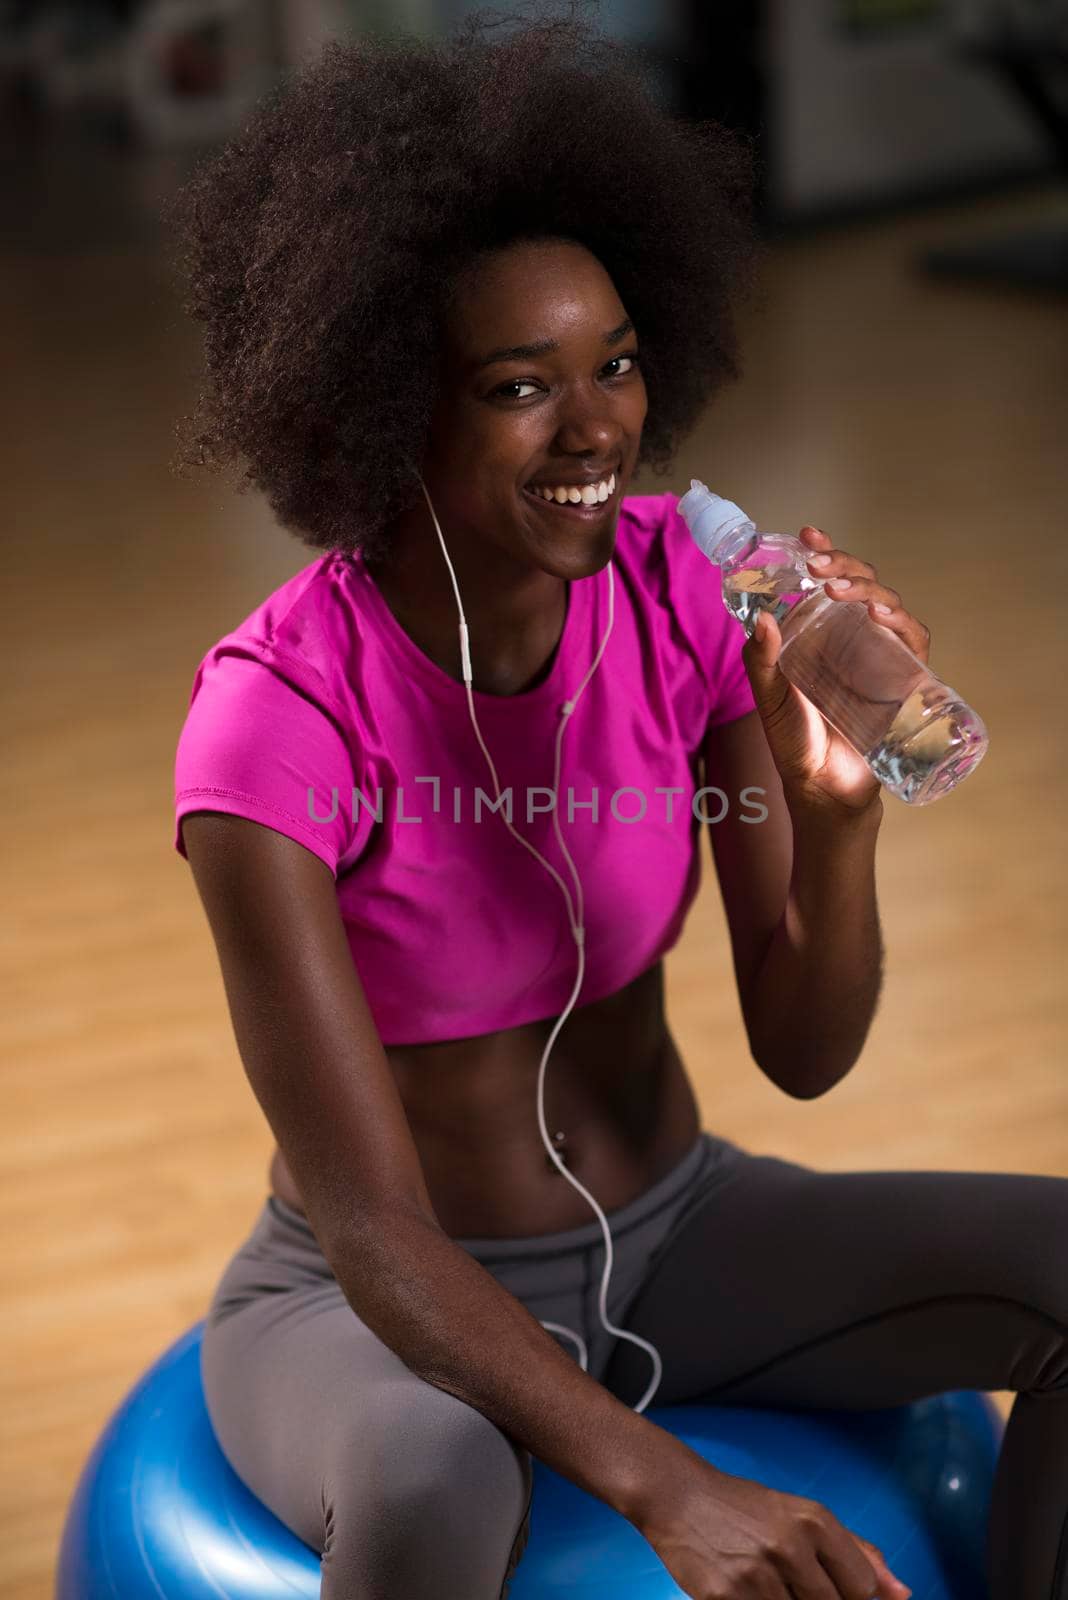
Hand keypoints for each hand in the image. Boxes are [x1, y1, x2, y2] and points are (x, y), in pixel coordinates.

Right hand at [633, 1448, 912, 1599]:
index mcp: (815, 1521)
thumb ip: (855, 1553)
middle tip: (792, 1585)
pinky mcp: (726, 1598)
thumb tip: (902, 1594)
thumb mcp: (801, 1515)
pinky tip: (749, 1591)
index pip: (863, 1589)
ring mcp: (758, 1575)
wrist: (678, 1495)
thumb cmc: (744, 1508)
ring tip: (769, 1585)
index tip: (833, 1591)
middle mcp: (791, 1545)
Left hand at [742, 525, 930, 819]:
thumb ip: (762, 661)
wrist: (823, 791)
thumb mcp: (769, 698)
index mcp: (821, 634)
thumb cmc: (795, 744)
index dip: (825, 552)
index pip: (828, 583)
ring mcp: (880, 656)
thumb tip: (761, 617)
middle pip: (861, 584)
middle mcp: (853, 638)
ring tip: (839, 588)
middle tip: (818, 563)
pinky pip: (913, 640)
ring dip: (866, 587)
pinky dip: (900, 621)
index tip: (808, 533)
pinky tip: (878, 614)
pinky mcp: (904, 679)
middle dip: (843, 564)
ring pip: (886, 604)